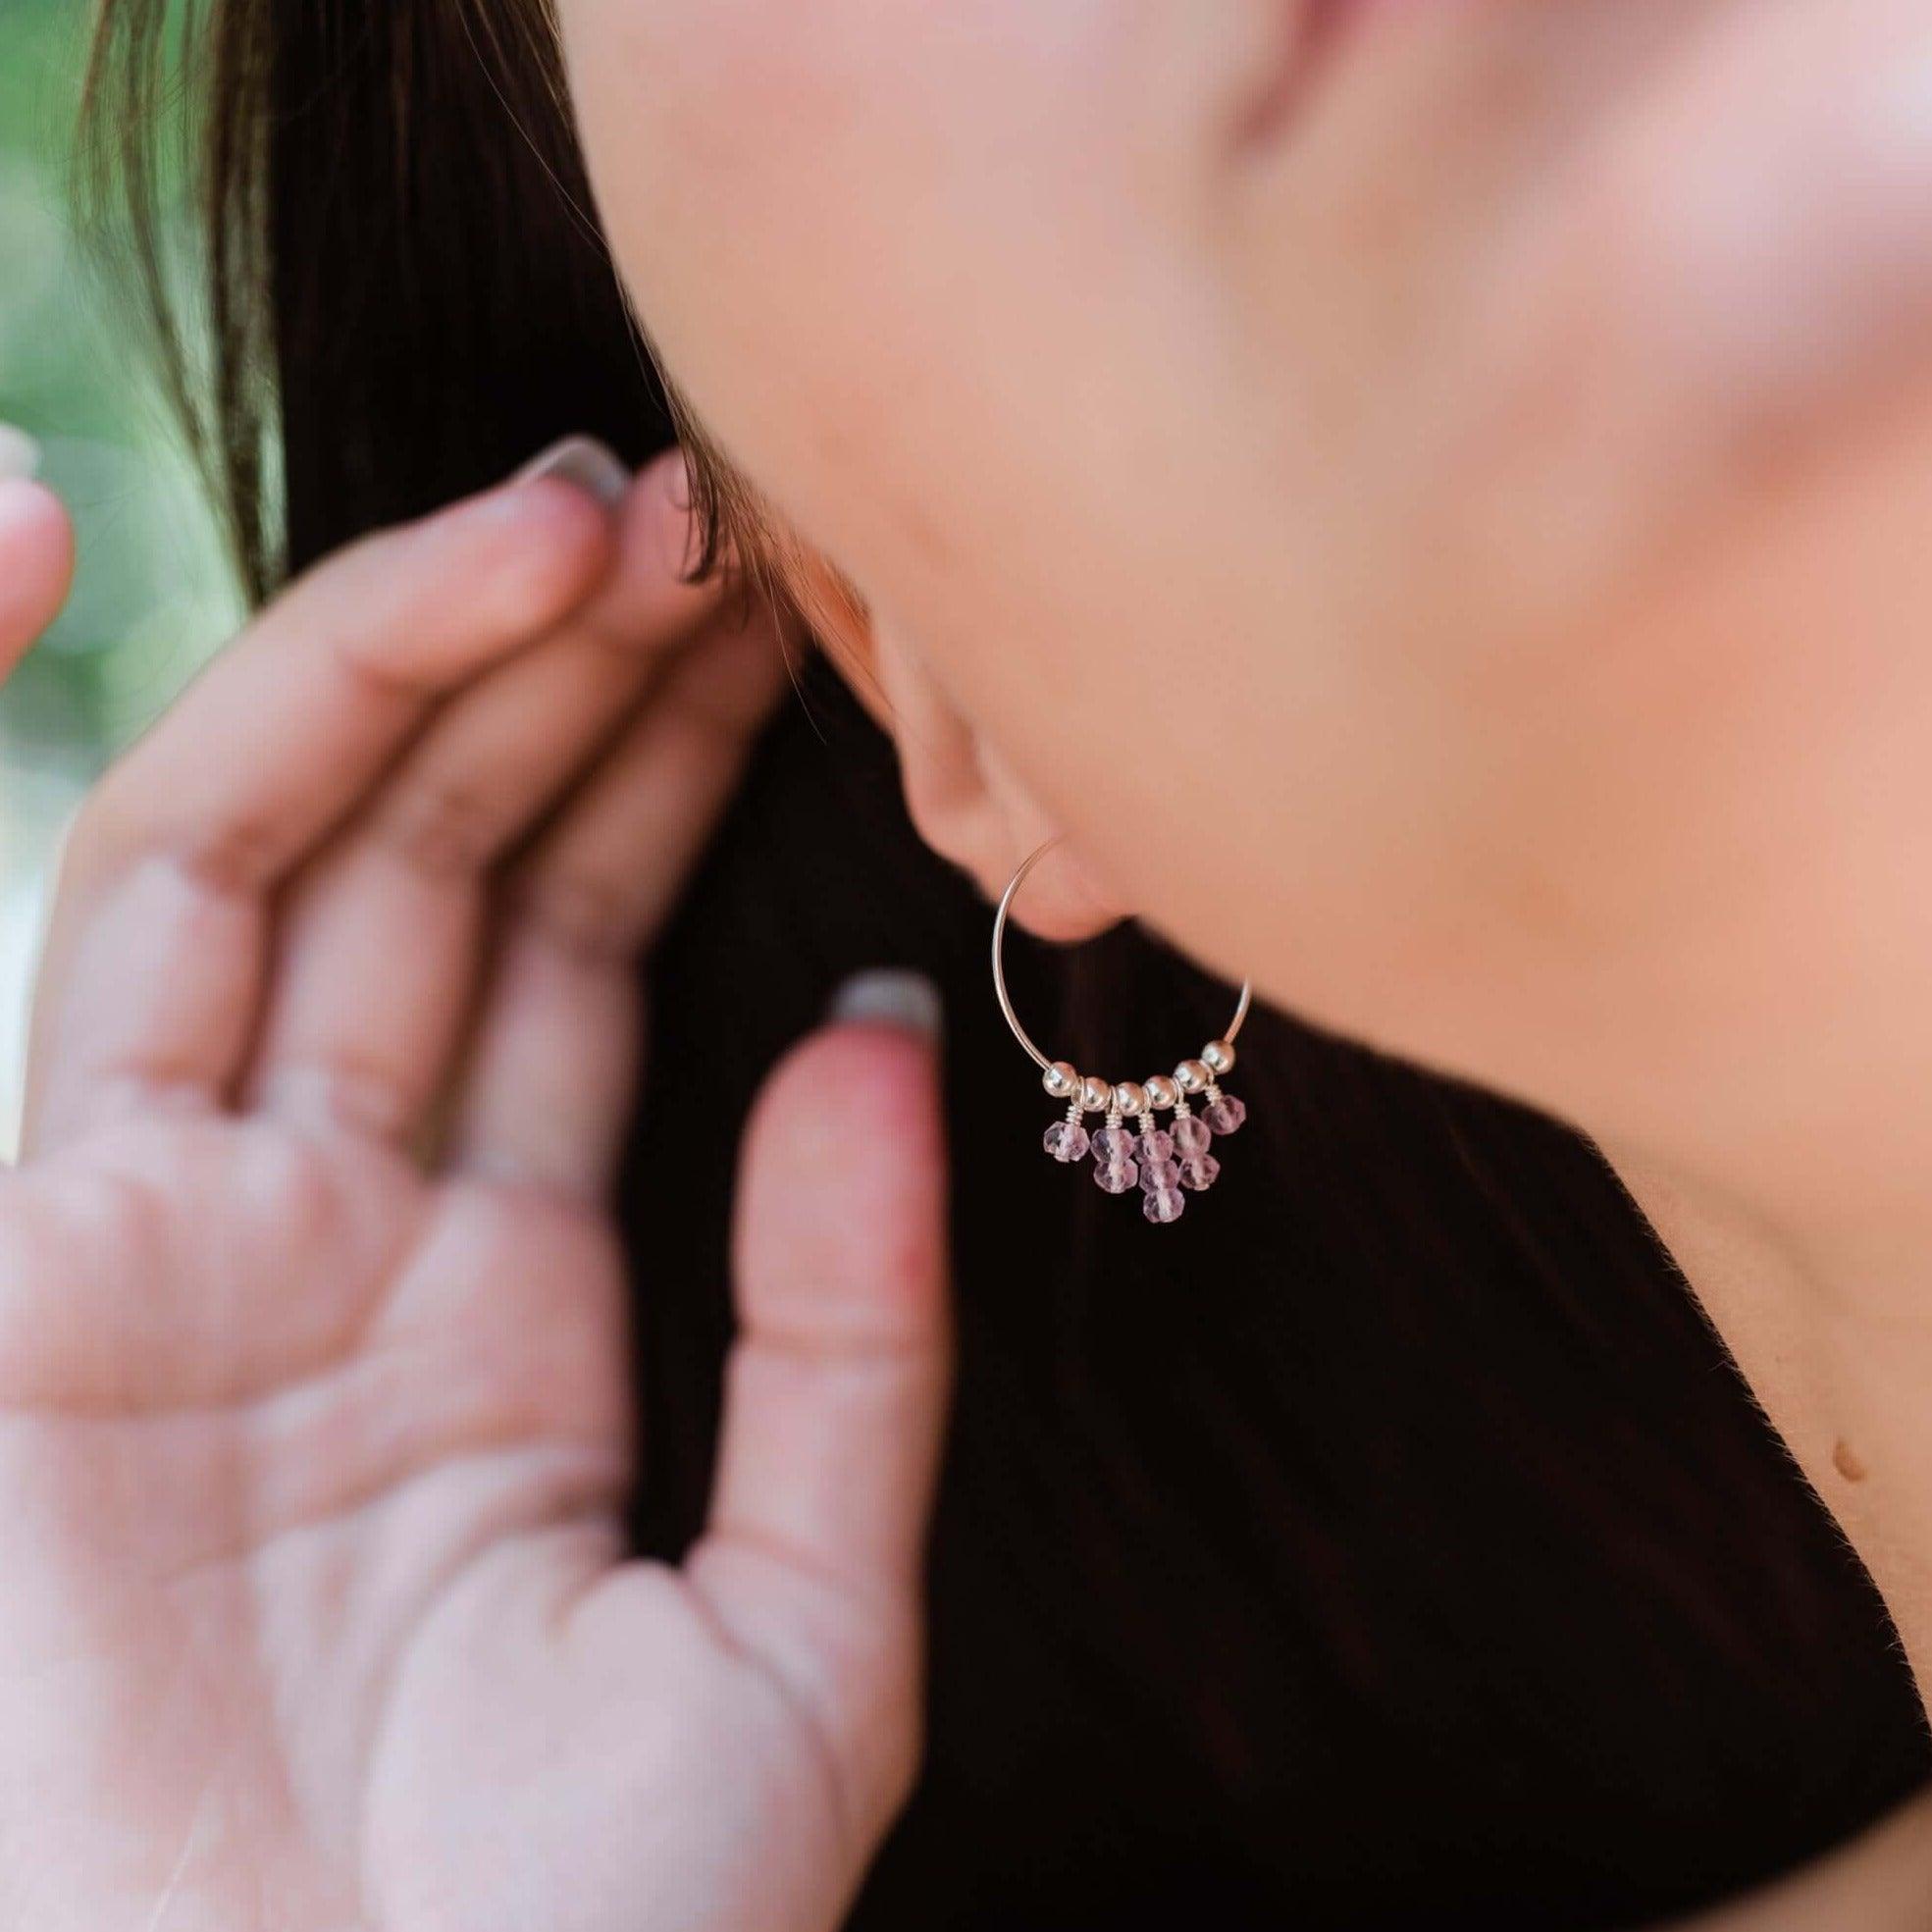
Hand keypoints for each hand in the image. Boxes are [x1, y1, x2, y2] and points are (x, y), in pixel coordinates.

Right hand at [0, 450, 951, 1931]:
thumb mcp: (795, 1622)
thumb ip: (843, 1334)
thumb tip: (869, 1046)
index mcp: (496, 1310)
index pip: (569, 952)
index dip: (662, 776)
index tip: (784, 627)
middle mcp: (322, 1243)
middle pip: (439, 868)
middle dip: (560, 677)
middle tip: (708, 510)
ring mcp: (159, 1239)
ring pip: (286, 856)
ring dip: (413, 666)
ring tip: (590, 515)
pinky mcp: (34, 1266)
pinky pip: (105, 918)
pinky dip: (136, 733)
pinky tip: (119, 532)